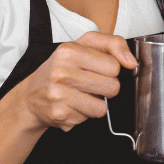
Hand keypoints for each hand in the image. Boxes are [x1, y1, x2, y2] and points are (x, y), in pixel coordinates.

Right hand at [19, 31, 137, 131]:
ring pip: (103, 107)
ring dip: (96, 103)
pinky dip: (84, 114)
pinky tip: (72, 105)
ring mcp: (59, 95)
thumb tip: (132, 62)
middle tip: (89, 83)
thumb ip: (113, 44)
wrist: (32, 95)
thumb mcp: (85, 45)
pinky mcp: (60, 114)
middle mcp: (62, 72)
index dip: (110, 69)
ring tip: (80, 95)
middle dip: (105, 87)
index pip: (114, 66)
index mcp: (69, 51)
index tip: (96, 69)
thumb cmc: (61, 68)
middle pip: (112, 87)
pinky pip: (89, 118)